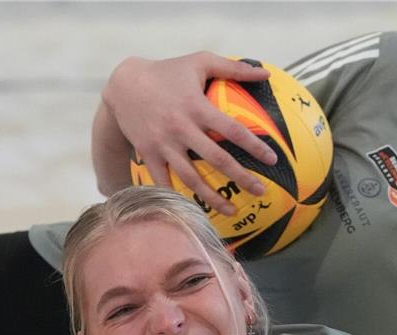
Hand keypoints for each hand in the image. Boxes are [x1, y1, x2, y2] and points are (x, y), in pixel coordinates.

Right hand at [103, 52, 278, 213]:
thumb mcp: (199, 61)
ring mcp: (163, 144)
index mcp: (197, 107)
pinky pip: (163, 182)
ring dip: (212, 197)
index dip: (254, 146)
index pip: (233, 130)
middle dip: (241, 178)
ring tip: (233, 211)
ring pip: (191, 178)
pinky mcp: (148, 154)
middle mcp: (181, 128)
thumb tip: (265, 73)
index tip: (272, 161)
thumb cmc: (168, 72)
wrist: (124, 85)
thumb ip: (234, 68)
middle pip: (216, 159)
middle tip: (261, 192)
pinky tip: (194, 212)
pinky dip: (177, 198)